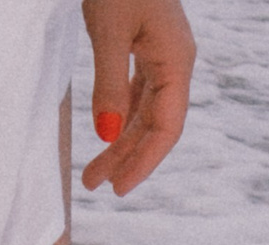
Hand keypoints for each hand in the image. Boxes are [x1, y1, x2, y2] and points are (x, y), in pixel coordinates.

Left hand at [80, 0, 193, 195]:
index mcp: (176, 60)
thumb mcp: (108, 32)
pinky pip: (137, 90)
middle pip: (155, 123)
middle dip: (126, 157)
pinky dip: (121, 113)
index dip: (144, 161)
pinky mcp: (145, 44)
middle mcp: (175, 61)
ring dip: (120, 140)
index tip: (119, 188)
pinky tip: (106, 130)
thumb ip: (109, 85)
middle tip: (95, 185)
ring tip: (92, 170)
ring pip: (145, 109)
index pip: (167, 127)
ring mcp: (162, 52)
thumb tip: (106, 134)